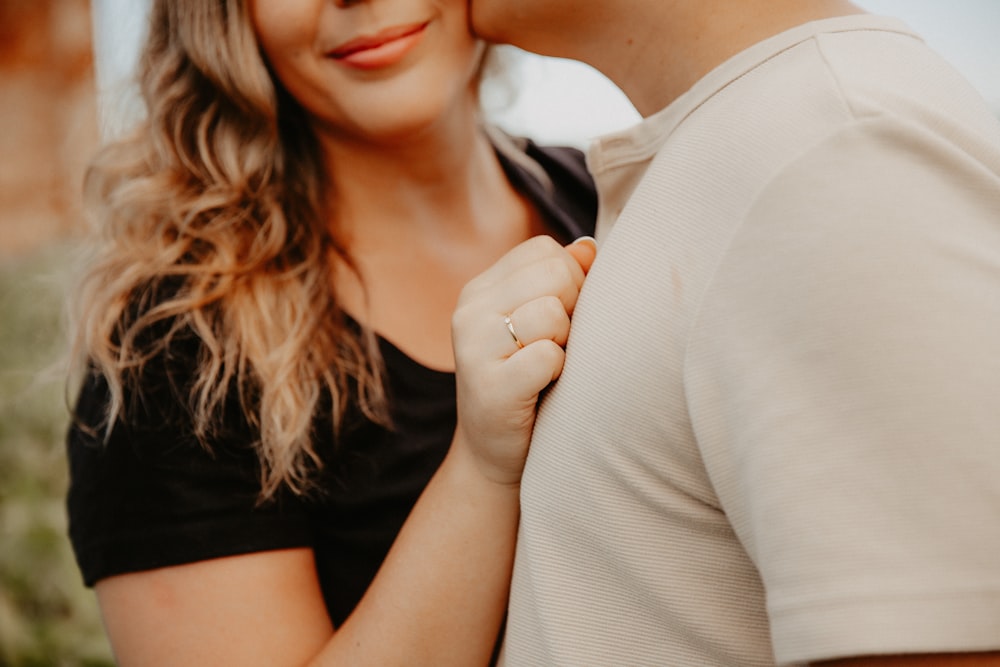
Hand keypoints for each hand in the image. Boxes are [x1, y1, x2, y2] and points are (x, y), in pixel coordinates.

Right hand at [452, 236, 596, 485]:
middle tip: (555, 347)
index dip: (570, 282)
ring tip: (547, 368)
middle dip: (573, 309)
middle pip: (555, 274)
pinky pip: (549, 357)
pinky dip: (558, 374)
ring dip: (566, 344)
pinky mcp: (488, 386)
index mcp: (480, 288)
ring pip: (553, 313)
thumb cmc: (529, 384)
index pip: (546, 251)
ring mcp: (473, 347)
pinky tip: (542, 389)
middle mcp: (469, 310)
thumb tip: (588, 247)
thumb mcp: (541, 326)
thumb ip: (563, 282)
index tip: (559, 321)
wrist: (494, 455)